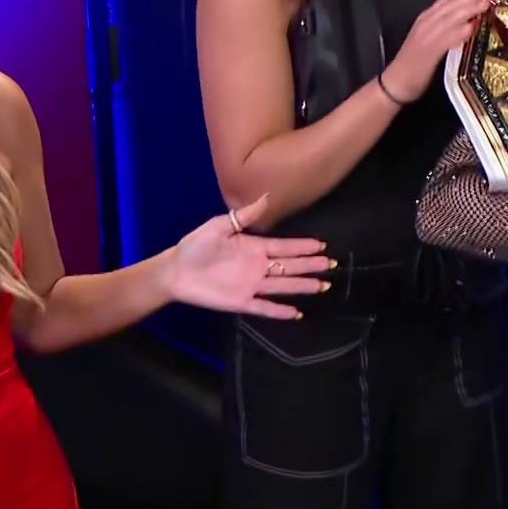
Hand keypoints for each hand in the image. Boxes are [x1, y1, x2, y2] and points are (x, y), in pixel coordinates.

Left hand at [163, 194, 335, 319]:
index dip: (303, 246)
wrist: (175, 271)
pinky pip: (264, 307)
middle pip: (289, 266)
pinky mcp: (241, 301)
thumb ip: (243, 216)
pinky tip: (297, 312)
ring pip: (283, 286)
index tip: (322, 245)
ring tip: (323, 286)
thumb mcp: (219, 225)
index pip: (284, 247)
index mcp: (253, 247)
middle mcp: (257, 266)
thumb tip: (266, 196)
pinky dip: (280, 311)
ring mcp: (251, 285)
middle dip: (310, 265)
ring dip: (302, 286)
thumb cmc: (195, 246)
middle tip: (332, 265)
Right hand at [380, 0, 494, 103]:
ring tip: (486, 1)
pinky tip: (472, 26)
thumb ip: (443, 25)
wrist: (394, 83)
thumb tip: (463, 15)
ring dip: (469, 7)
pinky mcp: (428, 52)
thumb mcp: (428, 38)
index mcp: (427, 17)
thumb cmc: (413, 63)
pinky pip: (446, 38)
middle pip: (452, 3)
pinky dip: (460, 31)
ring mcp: (427, 36)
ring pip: (451, 17)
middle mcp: (426, 22)